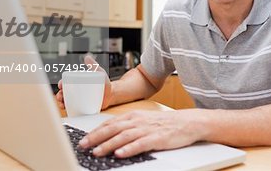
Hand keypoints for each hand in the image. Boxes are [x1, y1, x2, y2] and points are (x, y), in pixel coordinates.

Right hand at [56, 55, 112, 109]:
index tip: (61, 85)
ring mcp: (79, 101)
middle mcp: (77, 92)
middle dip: (59, 95)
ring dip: (62, 103)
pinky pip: (73, 110)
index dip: (62, 84)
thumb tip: (87, 57)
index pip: (67, 83)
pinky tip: (67, 111)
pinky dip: (69, 111)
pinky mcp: (82, 108)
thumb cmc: (104, 83)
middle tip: (60, 96)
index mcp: (78, 83)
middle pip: (65, 93)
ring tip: (62, 104)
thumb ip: (94, 66)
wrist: (112, 95)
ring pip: (67, 102)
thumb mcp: (99, 73)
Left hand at [78, 109, 202, 157]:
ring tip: (97, 152)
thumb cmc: (164, 123)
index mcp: (133, 116)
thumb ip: (128, 127)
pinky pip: (140, 144)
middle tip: (83, 145)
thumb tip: (110, 137)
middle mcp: (137, 121)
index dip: (95, 131)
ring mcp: (146, 129)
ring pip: (123, 136)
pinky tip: (120, 154)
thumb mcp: (143, 121)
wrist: (187, 122)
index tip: (83, 139)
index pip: (109, 123)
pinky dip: (128, 149)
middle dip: (96, 137)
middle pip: (113, 129)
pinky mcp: (156, 138)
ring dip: (108, 144)